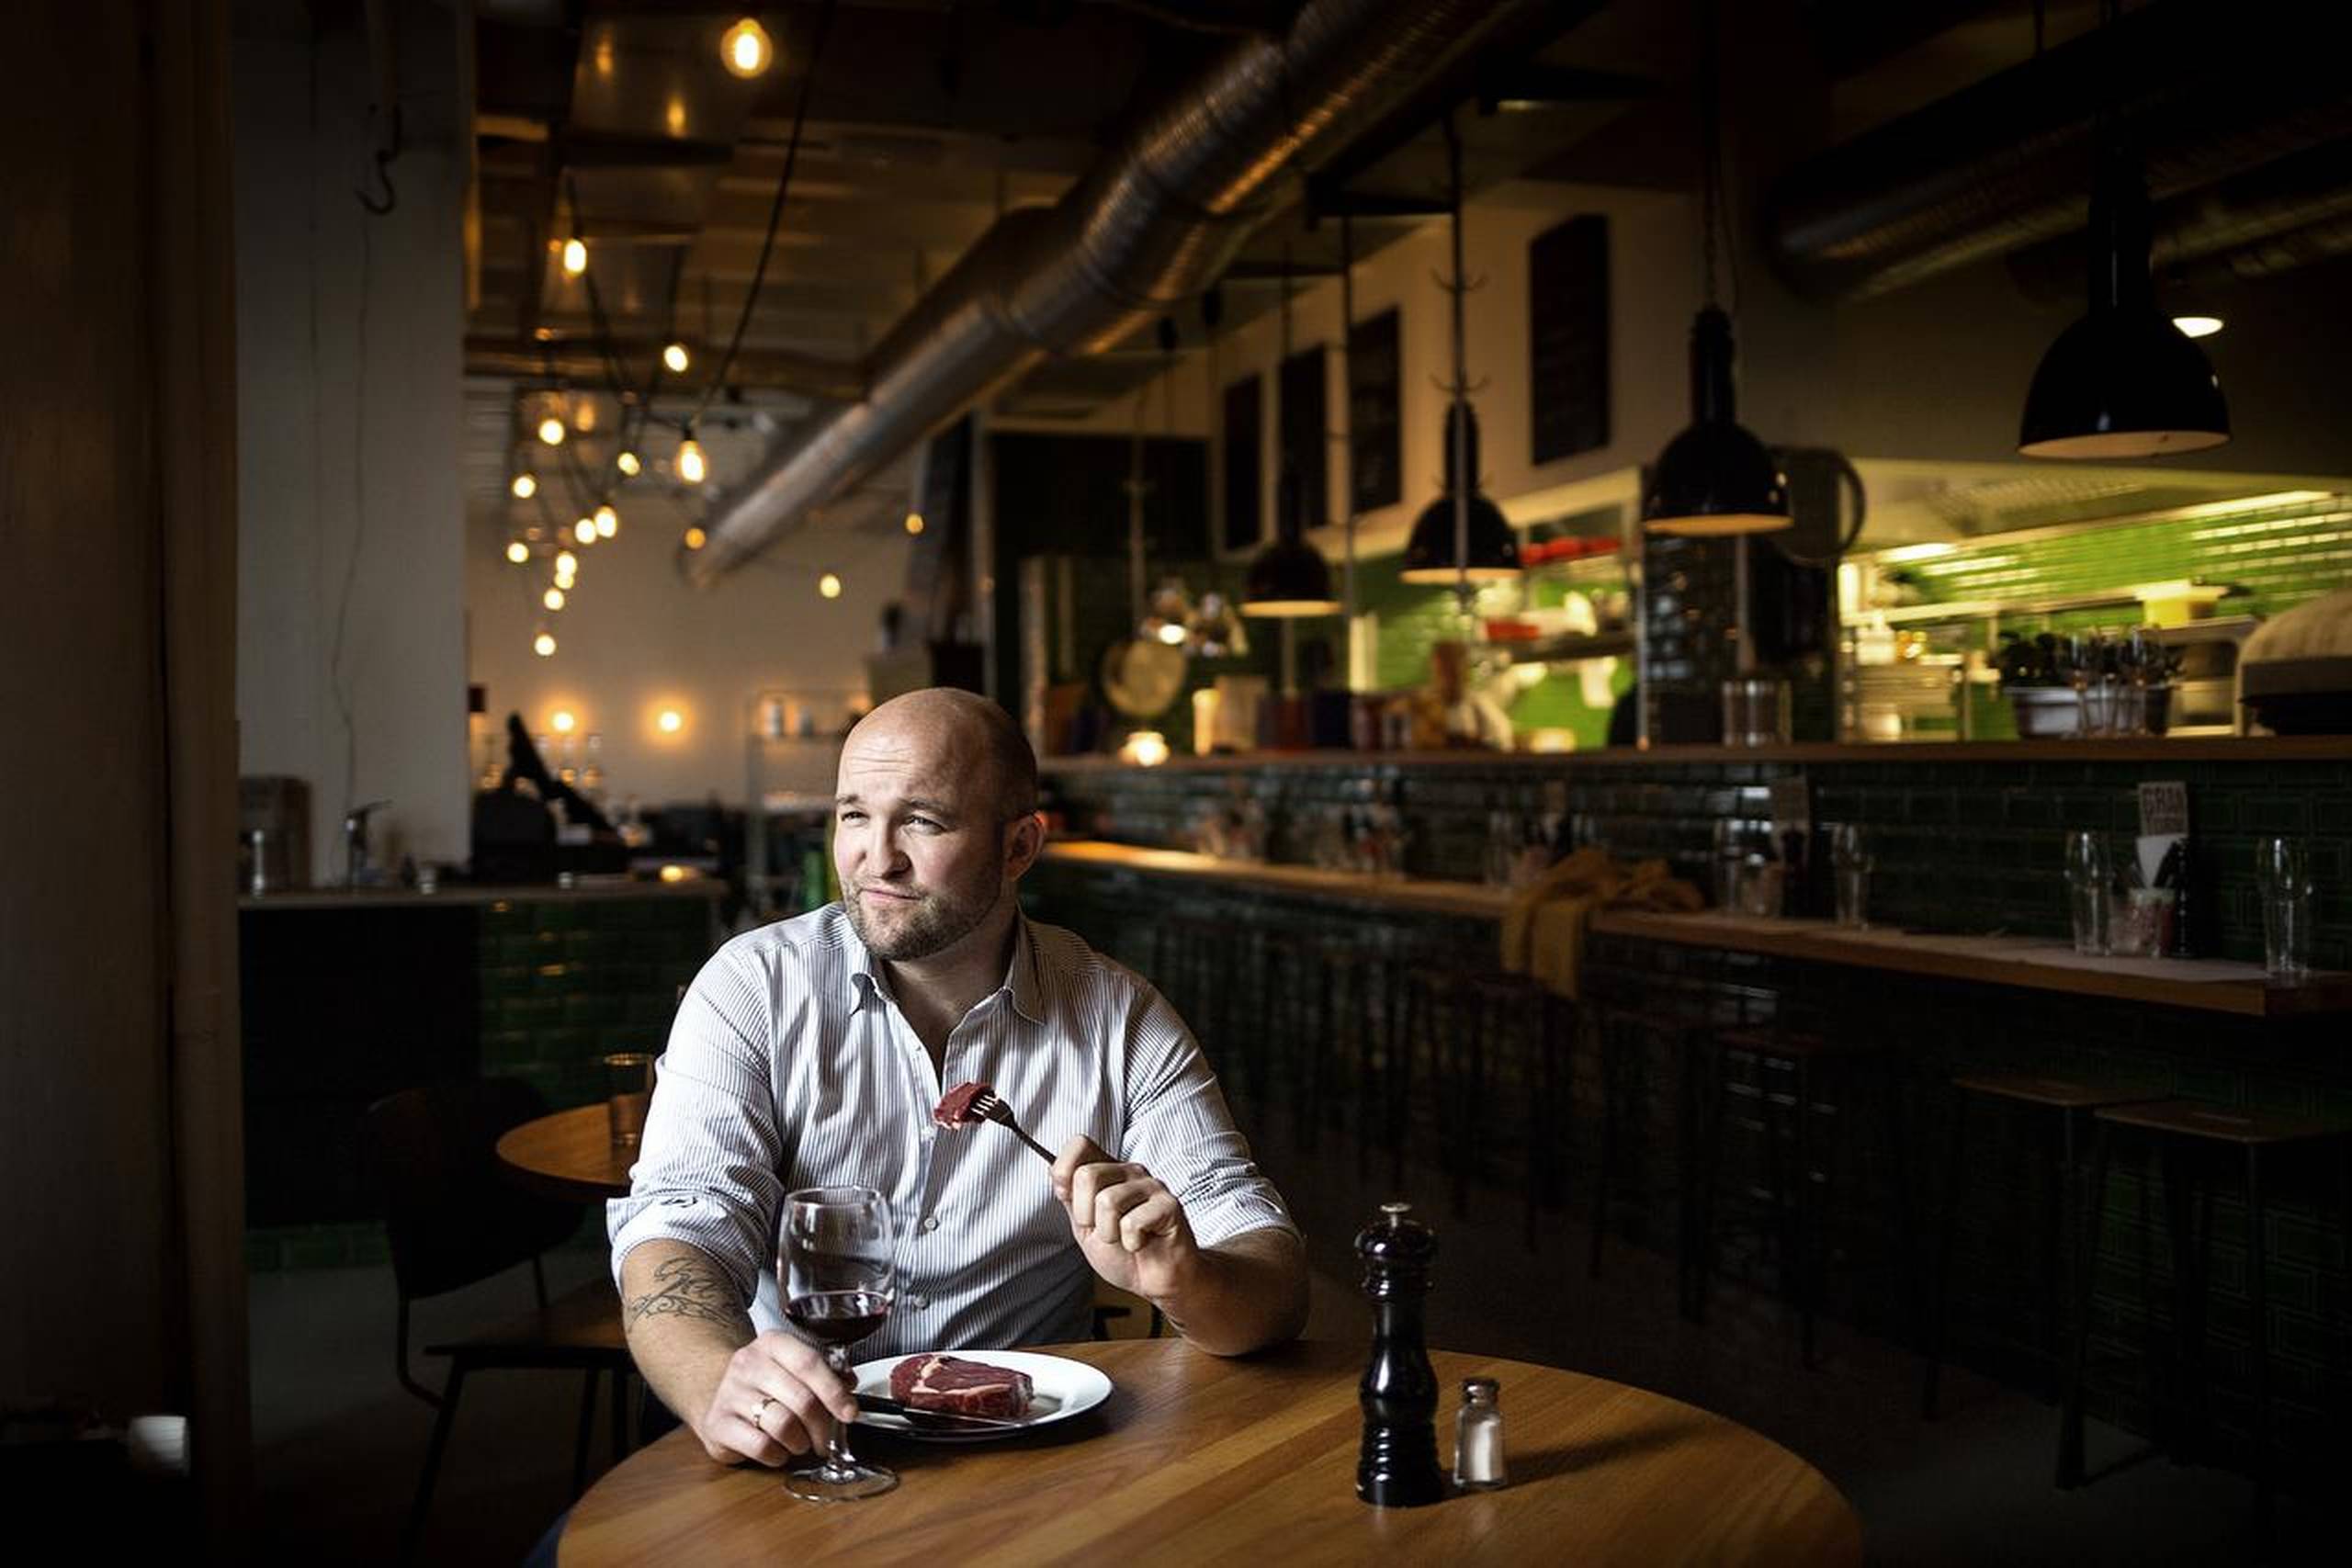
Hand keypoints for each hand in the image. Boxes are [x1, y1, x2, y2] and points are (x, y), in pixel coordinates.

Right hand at [694, 1330, 858, 1466]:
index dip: (834, 1391)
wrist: (714, 1392)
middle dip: (822, 1427)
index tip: (849, 1412)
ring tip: (799, 1443)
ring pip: (783, 1425)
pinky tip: (778, 1451)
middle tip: (825, 1440)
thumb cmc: (763, 1382)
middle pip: (801, 1399)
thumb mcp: (792, 1367)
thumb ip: (824, 1374)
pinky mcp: (717, 1424)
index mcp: (772, 1343)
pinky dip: (777, 1455)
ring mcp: (729, 1393)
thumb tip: (849, 1386)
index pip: (810, 1363)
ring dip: (800, 1442)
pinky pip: (760, 1446)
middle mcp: (748, 1364)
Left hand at [1051, 1135, 1199, 1302]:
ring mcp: (1151, 1186)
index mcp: (1108, 1172)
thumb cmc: (1124, 1254)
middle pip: (1086, 1175)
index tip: (1067, 1197)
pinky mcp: (1168, 1205)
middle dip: (1085, 1215)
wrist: (1154, 1282)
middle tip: (1103, 1231)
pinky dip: (1131, 1243)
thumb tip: (1057, 1172)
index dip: (1064, 1169)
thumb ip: (1071, 1199)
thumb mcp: (1085, 1227)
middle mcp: (1130, 1172)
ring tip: (1124, 1239)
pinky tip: (1142, 1243)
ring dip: (1109, 1234)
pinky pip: (1133, 1222)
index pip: (1079, 1144)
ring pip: (1107, 1201)